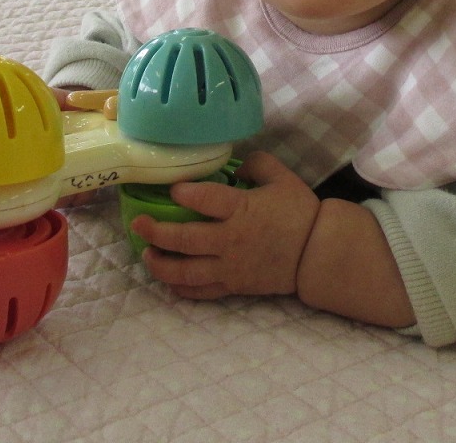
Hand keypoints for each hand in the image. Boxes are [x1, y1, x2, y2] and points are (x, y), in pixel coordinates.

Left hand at [131, 151, 320, 299]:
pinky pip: (202, 291)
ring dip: (161, 263)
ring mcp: (230, 267)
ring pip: (186, 271)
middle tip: (138, 223)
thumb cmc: (300, 212)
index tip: (172, 188)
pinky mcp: (234, 286)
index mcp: (242, 210)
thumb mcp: (282, 177)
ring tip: (146, 253)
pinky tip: (167, 281)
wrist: (317, 253)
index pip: (203, 200)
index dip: (183, 193)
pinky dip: (181, 288)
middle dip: (156, 231)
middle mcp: (231, 240)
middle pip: (184, 238)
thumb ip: (257, 164)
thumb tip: (235, 166)